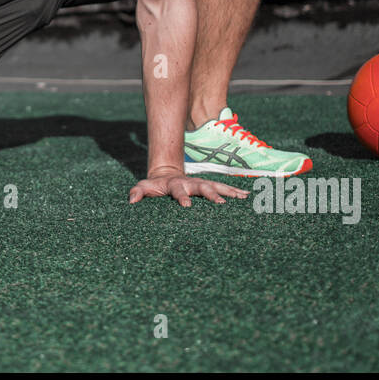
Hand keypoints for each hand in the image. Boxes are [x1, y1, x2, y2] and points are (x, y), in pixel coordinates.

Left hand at [128, 169, 248, 206]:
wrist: (166, 174)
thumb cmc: (154, 185)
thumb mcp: (144, 187)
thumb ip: (137, 192)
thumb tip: (131, 200)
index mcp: (176, 185)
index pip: (178, 191)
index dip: (182, 198)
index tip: (186, 206)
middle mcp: (191, 183)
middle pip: (203, 187)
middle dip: (211, 194)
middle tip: (221, 203)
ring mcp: (201, 184)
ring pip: (217, 186)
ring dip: (229, 191)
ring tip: (242, 197)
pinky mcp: (209, 187)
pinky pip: (224, 188)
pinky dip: (235, 191)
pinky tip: (247, 196)